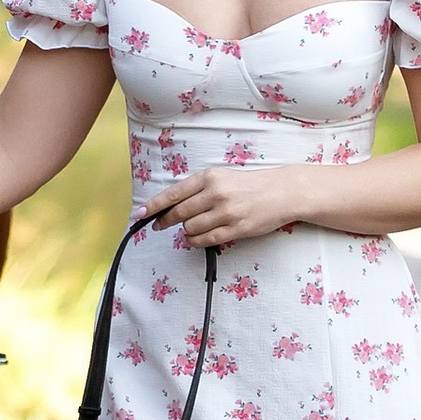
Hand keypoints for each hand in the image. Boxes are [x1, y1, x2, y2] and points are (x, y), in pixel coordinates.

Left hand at [141, 161, 304, 249]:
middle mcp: (216, 194)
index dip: (153, 206)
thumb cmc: (248, 184)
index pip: (173, 193)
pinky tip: (195, 238)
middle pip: (178, 214)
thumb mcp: (221, 177)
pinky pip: (205, 240)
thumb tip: (170, 205)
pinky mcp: (236, 229)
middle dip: (165, 221)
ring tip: (189, 228)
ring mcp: (226, 213)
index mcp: (210, 177)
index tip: (139, 214)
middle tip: (159, 225)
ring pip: (190, 228)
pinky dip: (195, 241)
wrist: (281, 192)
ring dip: (184, 231)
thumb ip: (197, 189)